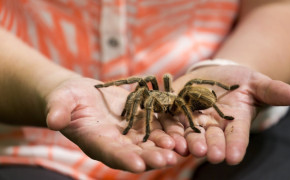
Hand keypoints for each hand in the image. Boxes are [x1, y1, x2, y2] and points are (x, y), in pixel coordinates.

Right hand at [45, 77, 177, 171]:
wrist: (82, 94)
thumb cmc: (67, 98)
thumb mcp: (60, 101)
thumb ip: (58, 111)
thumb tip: (53, 121)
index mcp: (95, 141)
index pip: (110, 154)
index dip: (124, 160)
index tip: (138, 165)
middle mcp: (115, 142)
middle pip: (135, 153)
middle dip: (152, 157)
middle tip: (169, 159)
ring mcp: (129, 133)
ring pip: (149, 143)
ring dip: (165, 146)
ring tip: (181, 147)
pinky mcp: (139, 120)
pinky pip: (156, 126)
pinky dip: (168, 129)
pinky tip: (182, 131)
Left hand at [163, 65, 289, 164]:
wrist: (216, 75)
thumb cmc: (240, 81)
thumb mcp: (256, 83)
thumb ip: (271, 90)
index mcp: (233, 122)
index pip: (236, 136)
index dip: (235, 146)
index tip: (234, 156)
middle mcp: (213, 126)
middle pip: (211, 139)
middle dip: (211, 146)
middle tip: (212, 155)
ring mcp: (192, 120)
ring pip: (189, 134)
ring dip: (188, 142)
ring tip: (189, 149)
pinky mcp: (175, 110)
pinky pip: (170, 121)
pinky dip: (168, 129)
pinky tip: (167, 136)